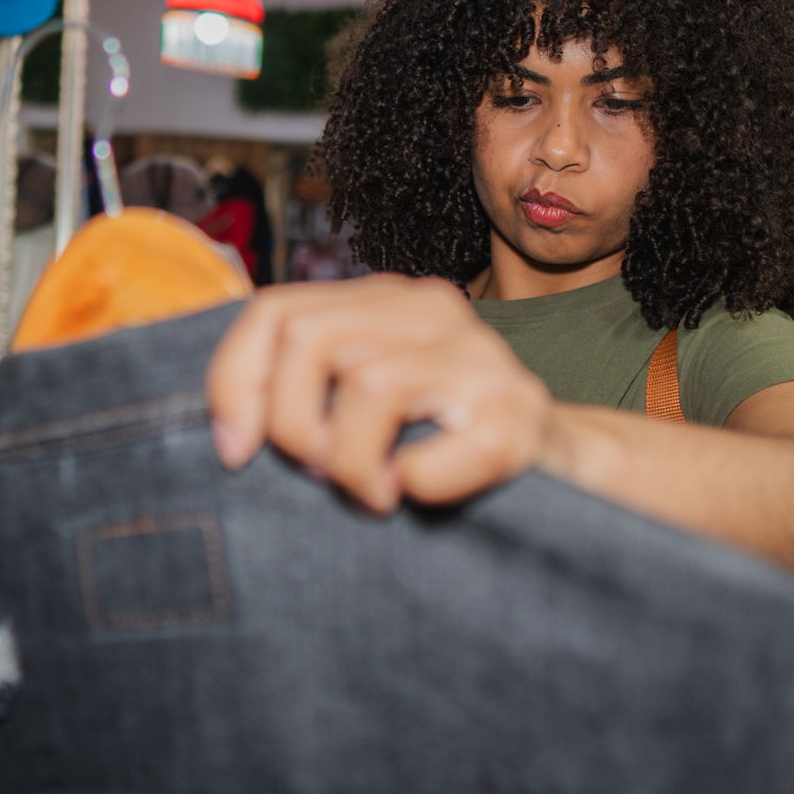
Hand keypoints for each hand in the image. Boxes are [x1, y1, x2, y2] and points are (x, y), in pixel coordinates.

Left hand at [205, 275, 559, 512]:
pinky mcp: (516, 417)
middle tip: (317, 472)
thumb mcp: (367, 402)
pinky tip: (416, 493)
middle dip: (289, 424)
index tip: (234, 451)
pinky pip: (424, 455)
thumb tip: (228, 432)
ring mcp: (481, 358)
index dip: (234, 382)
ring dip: (348, 465)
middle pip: (308, 339)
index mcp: (386, 301)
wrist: (564, 468)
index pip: (275, 311)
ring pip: (364, 386)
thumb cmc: (443, 443)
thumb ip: (306, 389)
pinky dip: (408, 488)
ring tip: (369, 491)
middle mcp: (433, 310)